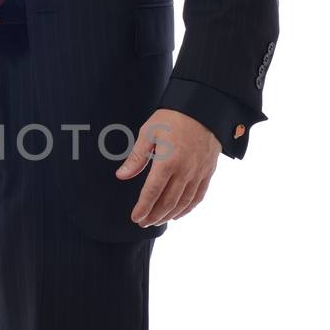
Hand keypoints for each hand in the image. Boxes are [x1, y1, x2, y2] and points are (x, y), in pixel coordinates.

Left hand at [115, 107, 220, 226]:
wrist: (203, 107)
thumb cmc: (173, 117)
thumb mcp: (149, 133)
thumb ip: (136, 158)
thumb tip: (122, 175)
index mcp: (167, 161)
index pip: (152, 192)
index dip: (143, 208)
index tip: (135, 217)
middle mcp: (184, 171)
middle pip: (168, 202)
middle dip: (154, 216)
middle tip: (143, 223)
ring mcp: (198, 173)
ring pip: (183, 203)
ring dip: (169, 215)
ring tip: (157, 221)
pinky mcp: (208, 172)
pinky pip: (198, 196)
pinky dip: (188, 208)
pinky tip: (178, 214)